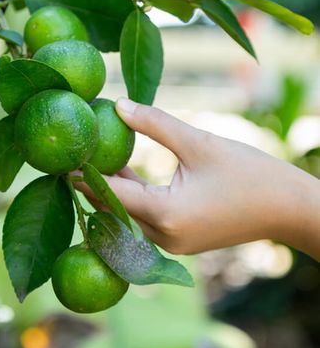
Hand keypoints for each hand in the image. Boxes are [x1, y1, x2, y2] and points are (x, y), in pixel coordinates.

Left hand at [76, 98, 319, 258]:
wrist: (289, 209)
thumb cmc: (250, 174)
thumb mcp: (200, 142)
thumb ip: (155, 124)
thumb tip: (117, 104)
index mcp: (166, 215)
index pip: (110, 194)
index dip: (83, 174)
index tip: (58, 159)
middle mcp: (164, 237)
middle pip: (114, 209)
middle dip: (91, 183)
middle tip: (67, 155)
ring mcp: (172, 243)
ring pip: (128, 215)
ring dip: (111, 190)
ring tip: (87, 158)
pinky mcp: (180, 240)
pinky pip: (144, 218)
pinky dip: (131, 197)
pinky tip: (121, 170)